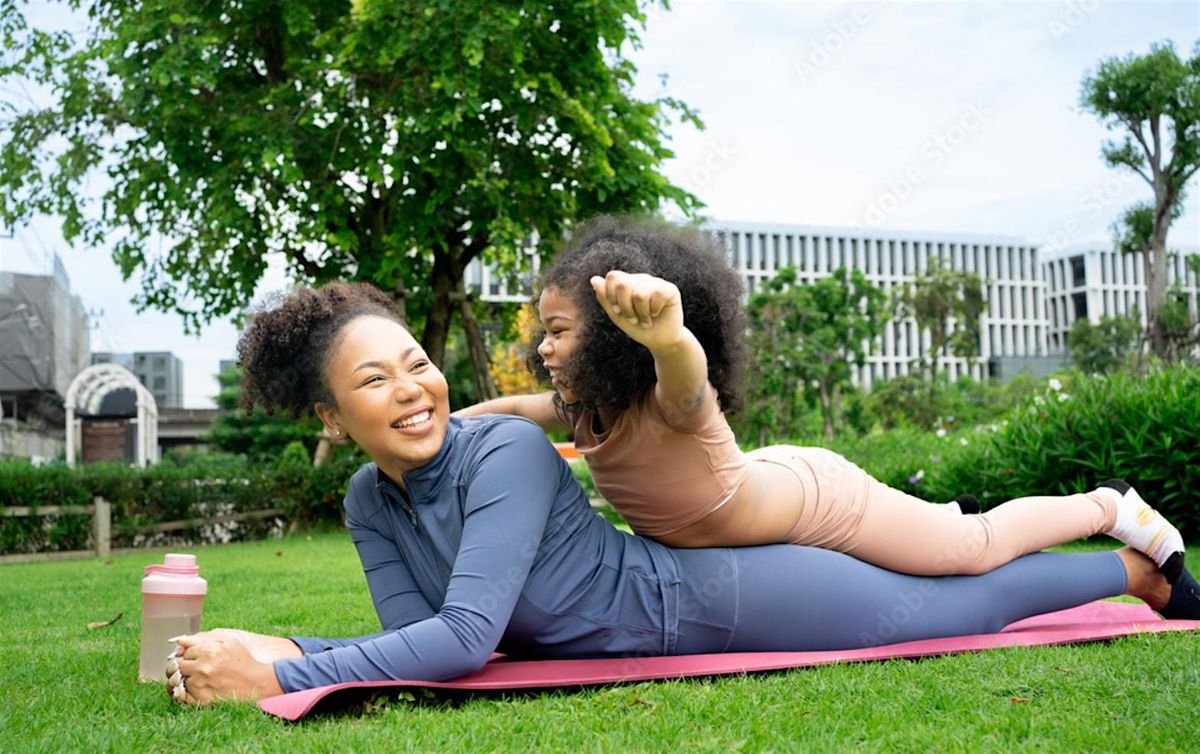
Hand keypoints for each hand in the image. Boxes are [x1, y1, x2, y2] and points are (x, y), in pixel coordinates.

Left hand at [166, 630, 292, 705]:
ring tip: (201, 678)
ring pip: (179, 681)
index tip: (198, 658)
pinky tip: (198, 688)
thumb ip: (201, 639)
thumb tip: (179, 641)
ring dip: (187, 679)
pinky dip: (186, 692)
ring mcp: (202, 685)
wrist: (256, 681)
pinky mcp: (203, 700)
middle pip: (177, 666)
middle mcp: (202, 668)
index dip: (190, 654)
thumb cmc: (242, 660)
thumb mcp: (227, 642)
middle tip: (196, 668)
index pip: (184, 652)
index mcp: (208, 651)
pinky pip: (182, 696)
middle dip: (184, 667)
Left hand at [590, 271, 684, 351]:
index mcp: (627, 282)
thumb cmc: (637, 327)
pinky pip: (656, 295)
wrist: (659, 341)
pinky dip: (653, 311)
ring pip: (638, 294)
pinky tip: (656, 314)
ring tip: (645, 320)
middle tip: (633, 318)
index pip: (613, 277)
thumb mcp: (617, 315)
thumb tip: (594, 279)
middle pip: (623, 284)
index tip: (617, 311)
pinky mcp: (670, 289)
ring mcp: (656, 282)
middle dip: (625, 308)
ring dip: (640, 313)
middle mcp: (641, 279)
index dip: (611, 296)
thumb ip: (605, 298)